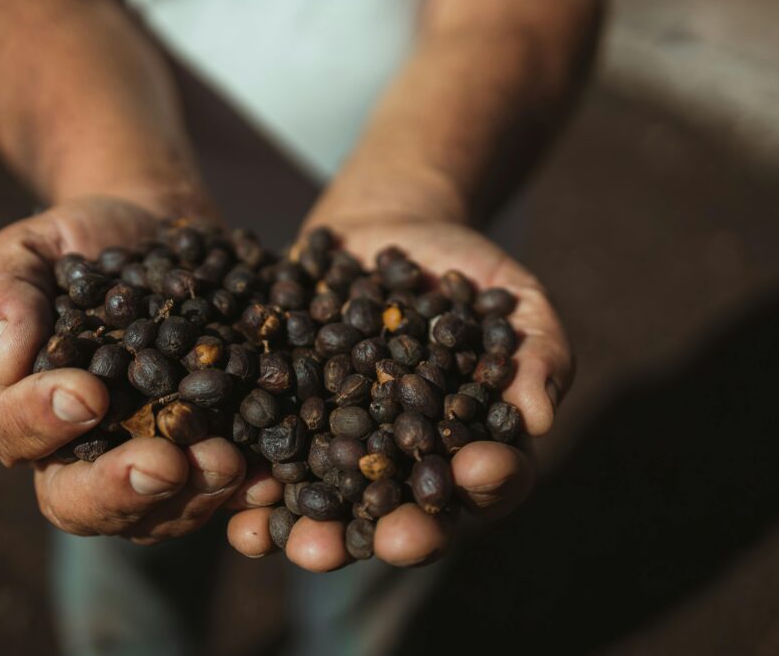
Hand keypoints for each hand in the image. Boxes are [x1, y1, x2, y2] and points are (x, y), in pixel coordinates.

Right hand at [0, 197, 280, 542]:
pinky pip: (215, 494)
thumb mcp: (32, 249)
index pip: (10, 429)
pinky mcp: (200, 456)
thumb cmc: (81, 241)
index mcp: (20, 404)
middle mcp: (75, 450)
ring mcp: (141, 461)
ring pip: (151, 514)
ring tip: (227, 463)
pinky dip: (242, 493)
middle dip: (121, 489)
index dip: (41, 421)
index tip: (90, 394)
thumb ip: (4, 295)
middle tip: (166, 464)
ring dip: (189, 497)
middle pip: (77, 500)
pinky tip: (268, 477)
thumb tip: (3, 359)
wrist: (156, 232)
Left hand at [227, 216, 572, 569]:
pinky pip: (272, 463)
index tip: (476, 470)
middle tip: (391, 541)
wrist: (386, 231)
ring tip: (302, 547)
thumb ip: (536, 354)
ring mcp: (343, 449)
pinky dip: (257, 486)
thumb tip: (538, 418)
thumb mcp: (513, 300)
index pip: (489, 478)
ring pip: (334, 506)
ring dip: (319, 532)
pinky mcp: (287, 424)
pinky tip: (240, 505)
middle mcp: (404, 464)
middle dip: (400, 534)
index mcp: (469, 446)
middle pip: (408, 513)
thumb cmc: (464, 270)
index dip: (487, 481)